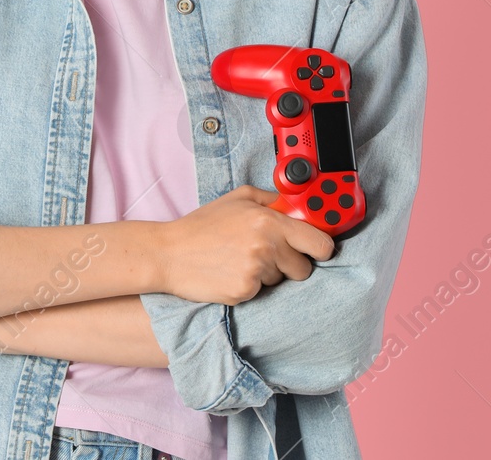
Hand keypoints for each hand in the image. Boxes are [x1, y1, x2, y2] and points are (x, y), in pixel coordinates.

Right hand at [159, 185, 334, 304]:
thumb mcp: (237, 199)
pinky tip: (231, 273)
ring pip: (282, 281)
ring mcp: (256, 270)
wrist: (168, 253)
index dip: (321, 248)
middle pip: (304, 267)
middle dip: (291, 264)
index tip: (317, 249)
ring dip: (268, 274)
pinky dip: (250, 285)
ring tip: (240, 261)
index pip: (320, 242)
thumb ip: (271, 199)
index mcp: (269, 220)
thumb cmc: (201, 226)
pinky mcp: (244, 291)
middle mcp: (266, 245)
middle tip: (267, 255)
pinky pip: (261, 292)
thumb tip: (296, 204)